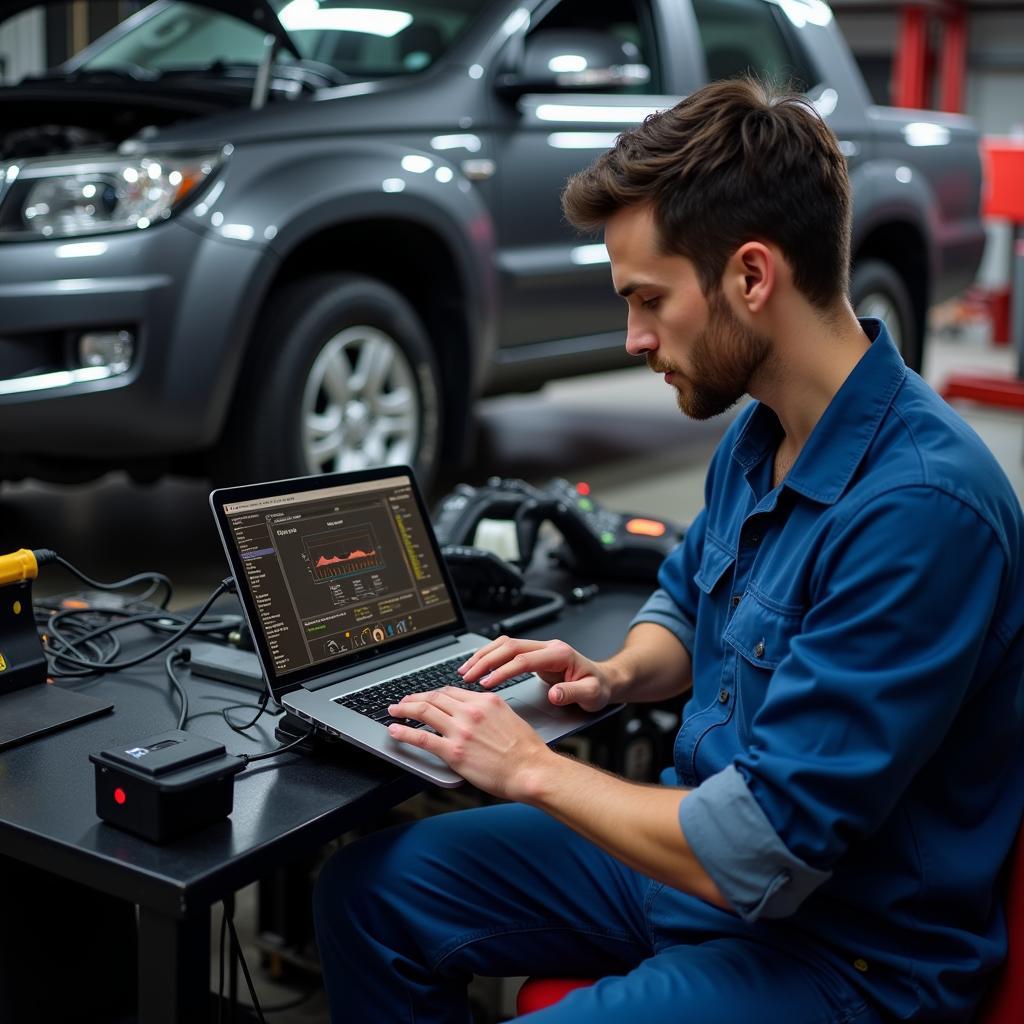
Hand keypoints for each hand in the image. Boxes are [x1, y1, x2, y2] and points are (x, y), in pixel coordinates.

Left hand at [386, 686, 554, 800]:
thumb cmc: (526, 750)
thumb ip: (488, 712)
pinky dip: (404, 733)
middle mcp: (471, 711)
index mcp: (486, 701)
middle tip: (404, 702)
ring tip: (394, 711)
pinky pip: (422, 738)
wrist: (532, 770)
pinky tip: (394, 732)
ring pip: (424, 712)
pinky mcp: (454, 752)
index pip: (451, 692)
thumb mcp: (509, 718)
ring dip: (404, 710)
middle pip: (434, 698)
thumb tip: (474, 714)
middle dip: (414, 698)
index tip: (425, 697)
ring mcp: (461, 731)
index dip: (433, 694)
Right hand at [458, 636, 613, 711]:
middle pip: (509, 646)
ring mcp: (541, 649)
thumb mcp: (592, 695)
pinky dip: (491, 657)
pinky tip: (479, 667)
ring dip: (484, 656)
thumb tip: (554, 694)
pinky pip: (508, 651)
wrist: (606, 680)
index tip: (487, 684)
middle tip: (467, 676)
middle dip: (486, 660)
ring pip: (505, 645)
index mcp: (560, 654)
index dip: (503, 670)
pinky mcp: (535, 654)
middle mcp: (548, 647)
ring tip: (466, 670)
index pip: (524, 659)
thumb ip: (573, 694)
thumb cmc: (599, 688)